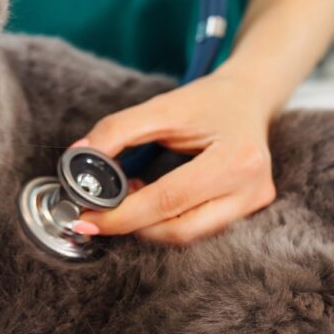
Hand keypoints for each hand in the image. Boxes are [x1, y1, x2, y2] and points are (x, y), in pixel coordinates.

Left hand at [72, 66, 277, 245]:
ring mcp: (253, 203)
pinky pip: (199, 229)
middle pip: (180, 229)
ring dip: (149, 225)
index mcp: (235, 160)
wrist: (248, 97)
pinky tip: (152, 200)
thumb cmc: (208, 100)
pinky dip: (168, 221)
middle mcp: (251, 189)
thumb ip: (118, 130)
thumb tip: (80, 156)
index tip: (87, 216)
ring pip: (188, 236)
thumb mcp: (163, 106)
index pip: (169, 199)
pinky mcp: (249, 210)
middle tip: (100, 210)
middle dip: (132, 225)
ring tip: (131, 194)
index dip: (123, 214)